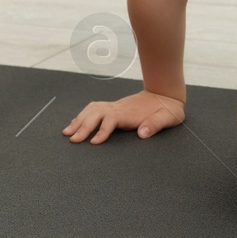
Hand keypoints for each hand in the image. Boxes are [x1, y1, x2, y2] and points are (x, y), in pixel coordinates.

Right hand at [61, 89, 185, 143]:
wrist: (166, 94)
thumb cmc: (168, 109)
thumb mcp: (169, 117)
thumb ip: (156, 124)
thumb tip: (142, 133)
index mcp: (131, 113)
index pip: (111, 119)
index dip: (102, 130)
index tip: (94, 142)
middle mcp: (120, 108)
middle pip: (96, 113)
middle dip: (83, 126)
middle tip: (72, 140)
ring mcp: (116, 106)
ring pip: (92, 109)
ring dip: (79, 120)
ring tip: (67, 132)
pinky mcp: (114, 108)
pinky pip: (94, 109)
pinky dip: (83, 115)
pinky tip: (76, 123)